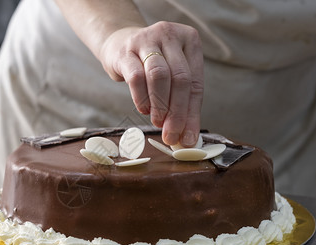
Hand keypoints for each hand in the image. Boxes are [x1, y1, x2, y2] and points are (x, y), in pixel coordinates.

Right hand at [99, 21, 203, 146]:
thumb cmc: (151, 64)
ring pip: (159, 76)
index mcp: (190, 40)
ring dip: (160, 105)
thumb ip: (182, 103)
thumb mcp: (172, 76)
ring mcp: (146, 40)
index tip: (189, 138)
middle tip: (171, 135)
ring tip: (157, 122)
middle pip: (180, 78)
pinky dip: (141, 98)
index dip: (192, 113)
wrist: (119, 43)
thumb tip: (188, 138)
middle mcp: (170, 34)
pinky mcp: (125, 50)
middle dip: (177, 112)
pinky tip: (144, 109)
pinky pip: (136, 77)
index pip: (195, 82)